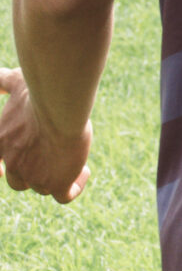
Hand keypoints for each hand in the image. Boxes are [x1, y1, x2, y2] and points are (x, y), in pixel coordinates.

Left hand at [0, 68, 92, 204]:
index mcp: (0, 145)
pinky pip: (65, 195)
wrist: (58, 107)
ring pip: (45, 187)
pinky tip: (84, 172)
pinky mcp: (57, 183)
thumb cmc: (37, 93)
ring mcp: (34, 177)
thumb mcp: (16, 83)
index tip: (7, 168)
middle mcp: (13, 165)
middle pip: (21, 181)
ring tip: (77, 163)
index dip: (3, 168)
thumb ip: (3, 82)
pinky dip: (74, 187)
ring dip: (60, 176)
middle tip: (54, 159)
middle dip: (35, 173)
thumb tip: (1, 75)